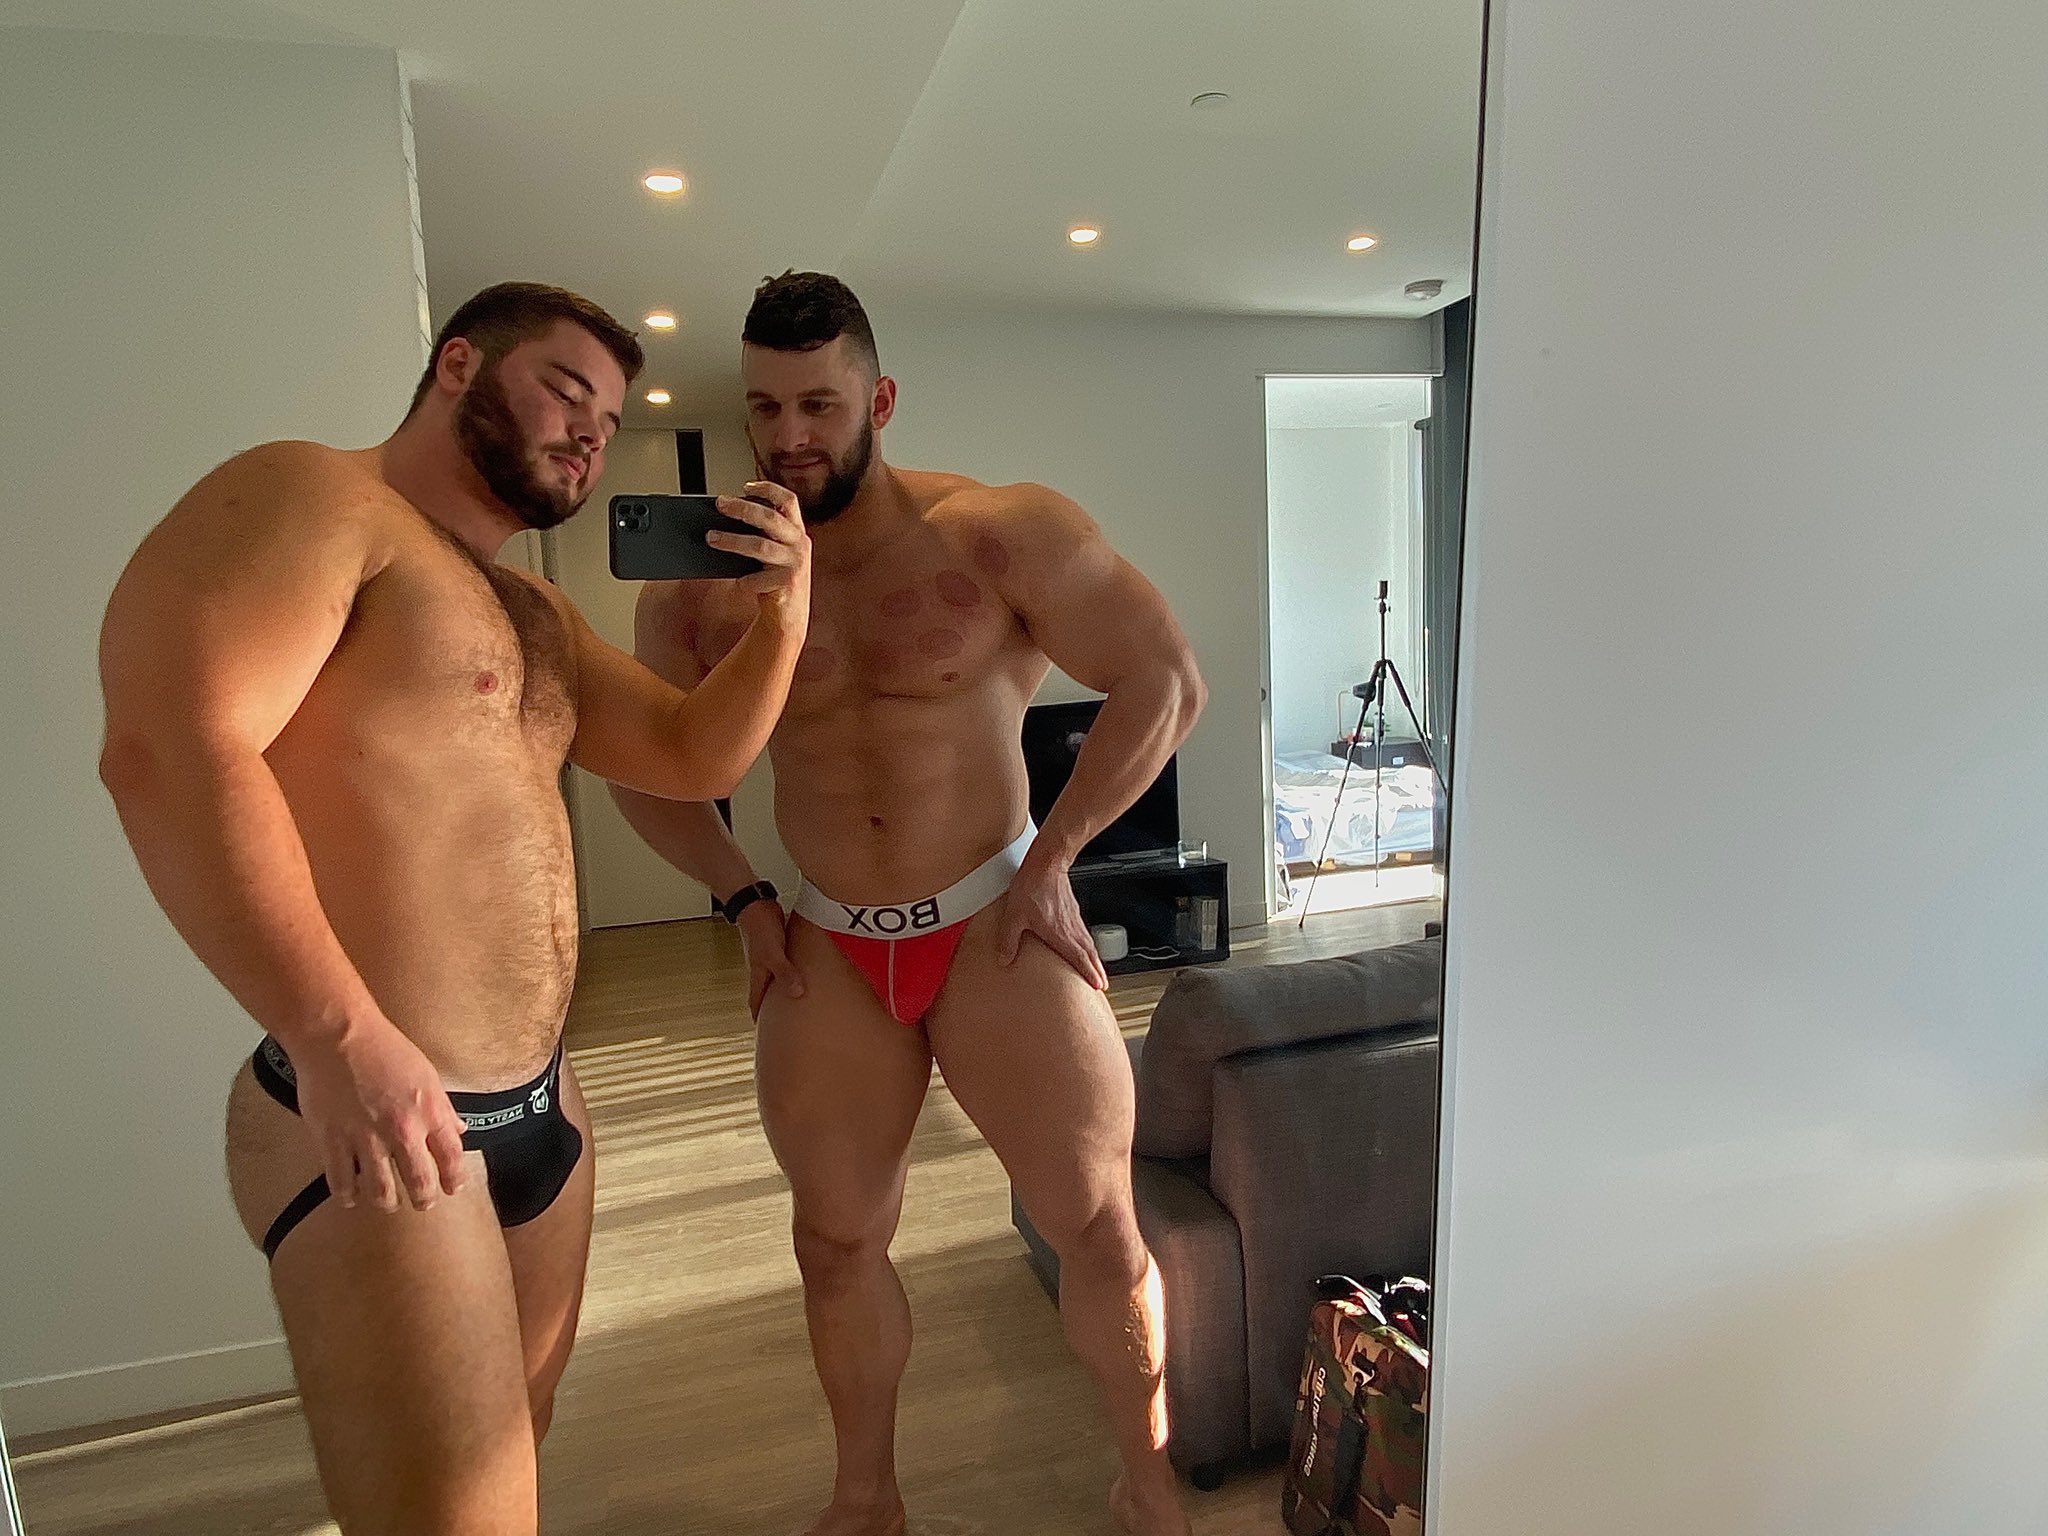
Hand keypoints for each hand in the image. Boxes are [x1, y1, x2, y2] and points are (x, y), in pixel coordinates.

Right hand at [289, 1016, 469, 1213]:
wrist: (337, 1036)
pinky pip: (341, 1181)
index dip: (454, 1178)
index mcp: (428, 1112)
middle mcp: (401, 1130)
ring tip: (388, 1203)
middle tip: (423, 1203)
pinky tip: (350, 1199)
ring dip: (386, 1202)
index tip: (452, 1187)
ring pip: (380, 1190)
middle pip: (419, 1181)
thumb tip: (457, 1130)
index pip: (452, 1157)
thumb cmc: (383, 1047)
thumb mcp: (426, 1073)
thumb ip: (441, 1108)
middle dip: (423, 1199)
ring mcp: (365, 1139)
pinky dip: (347, 1195)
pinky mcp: (332, 1141)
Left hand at [712, 483, 810, 623]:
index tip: (746, 485)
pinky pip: (757, 578)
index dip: (769, 489)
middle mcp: (800, 545)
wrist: (789, 615)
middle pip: (770, 518)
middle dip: (742, 508)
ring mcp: (795, 564)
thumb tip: (725, 518)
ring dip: (732, 541)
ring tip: (711, 538)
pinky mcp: (786, 585)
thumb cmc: (775, 579)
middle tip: (719, 504)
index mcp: (797, 532)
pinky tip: (738, 582)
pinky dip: (745, 581)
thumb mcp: (773, 552)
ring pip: (760, 546)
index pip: (788, 501)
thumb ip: (761, 535)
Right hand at [737, 900, 805, 1018]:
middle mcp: (762, 967)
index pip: (756, 1001)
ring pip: (775, 976)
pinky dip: (791, 969)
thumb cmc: (760, 928)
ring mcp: (769, 955)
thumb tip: (797, 993)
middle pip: (766, 991)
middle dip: (771, 1005)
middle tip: (780, 1017)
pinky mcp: (777, 944)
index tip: (762, 1030)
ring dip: (783, 986)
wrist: (755, 903)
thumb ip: (786, 973)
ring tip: (795, 995)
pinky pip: (785, 962)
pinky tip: (801, 967)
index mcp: (759, 973)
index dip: (759, 1015)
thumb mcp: (774, 954)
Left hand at [996, 853, 1108, 990]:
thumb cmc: (1032, 887)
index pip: (1079, 959)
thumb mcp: (1014, 917)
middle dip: (1097, 971)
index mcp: (1060, 934)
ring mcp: (1074, 919)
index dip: (1089, 974)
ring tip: (1097, 969)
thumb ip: (1009, 940)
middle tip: (1103, 984)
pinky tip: (1085, 945)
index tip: (1099, 986)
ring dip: (1095, 959)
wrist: (1047, 863)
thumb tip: (1004, 960)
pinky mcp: (1073, 910)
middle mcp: (1071, 929)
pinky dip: (1089, 944)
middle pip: (1089, 954)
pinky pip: (1085, 932)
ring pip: (1089, 944)